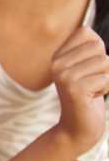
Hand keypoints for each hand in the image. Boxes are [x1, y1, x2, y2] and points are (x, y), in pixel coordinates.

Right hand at [52, 26, 108, 153]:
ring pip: (105, 62)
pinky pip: (106, 78)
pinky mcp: (74, 89)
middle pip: (98, 46)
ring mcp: (64, 76)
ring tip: (93, 90)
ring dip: (106, 78)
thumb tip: (100, 44)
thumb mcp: (87, 69)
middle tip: (92, 81)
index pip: (85, 32)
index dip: (97, 49)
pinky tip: (93, 97)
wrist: (77, 128)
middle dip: (104, 65)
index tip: (89, 67)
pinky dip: (106, 89)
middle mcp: (57, 64)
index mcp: (58, 56)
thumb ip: (92, 51)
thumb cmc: (88, 96)